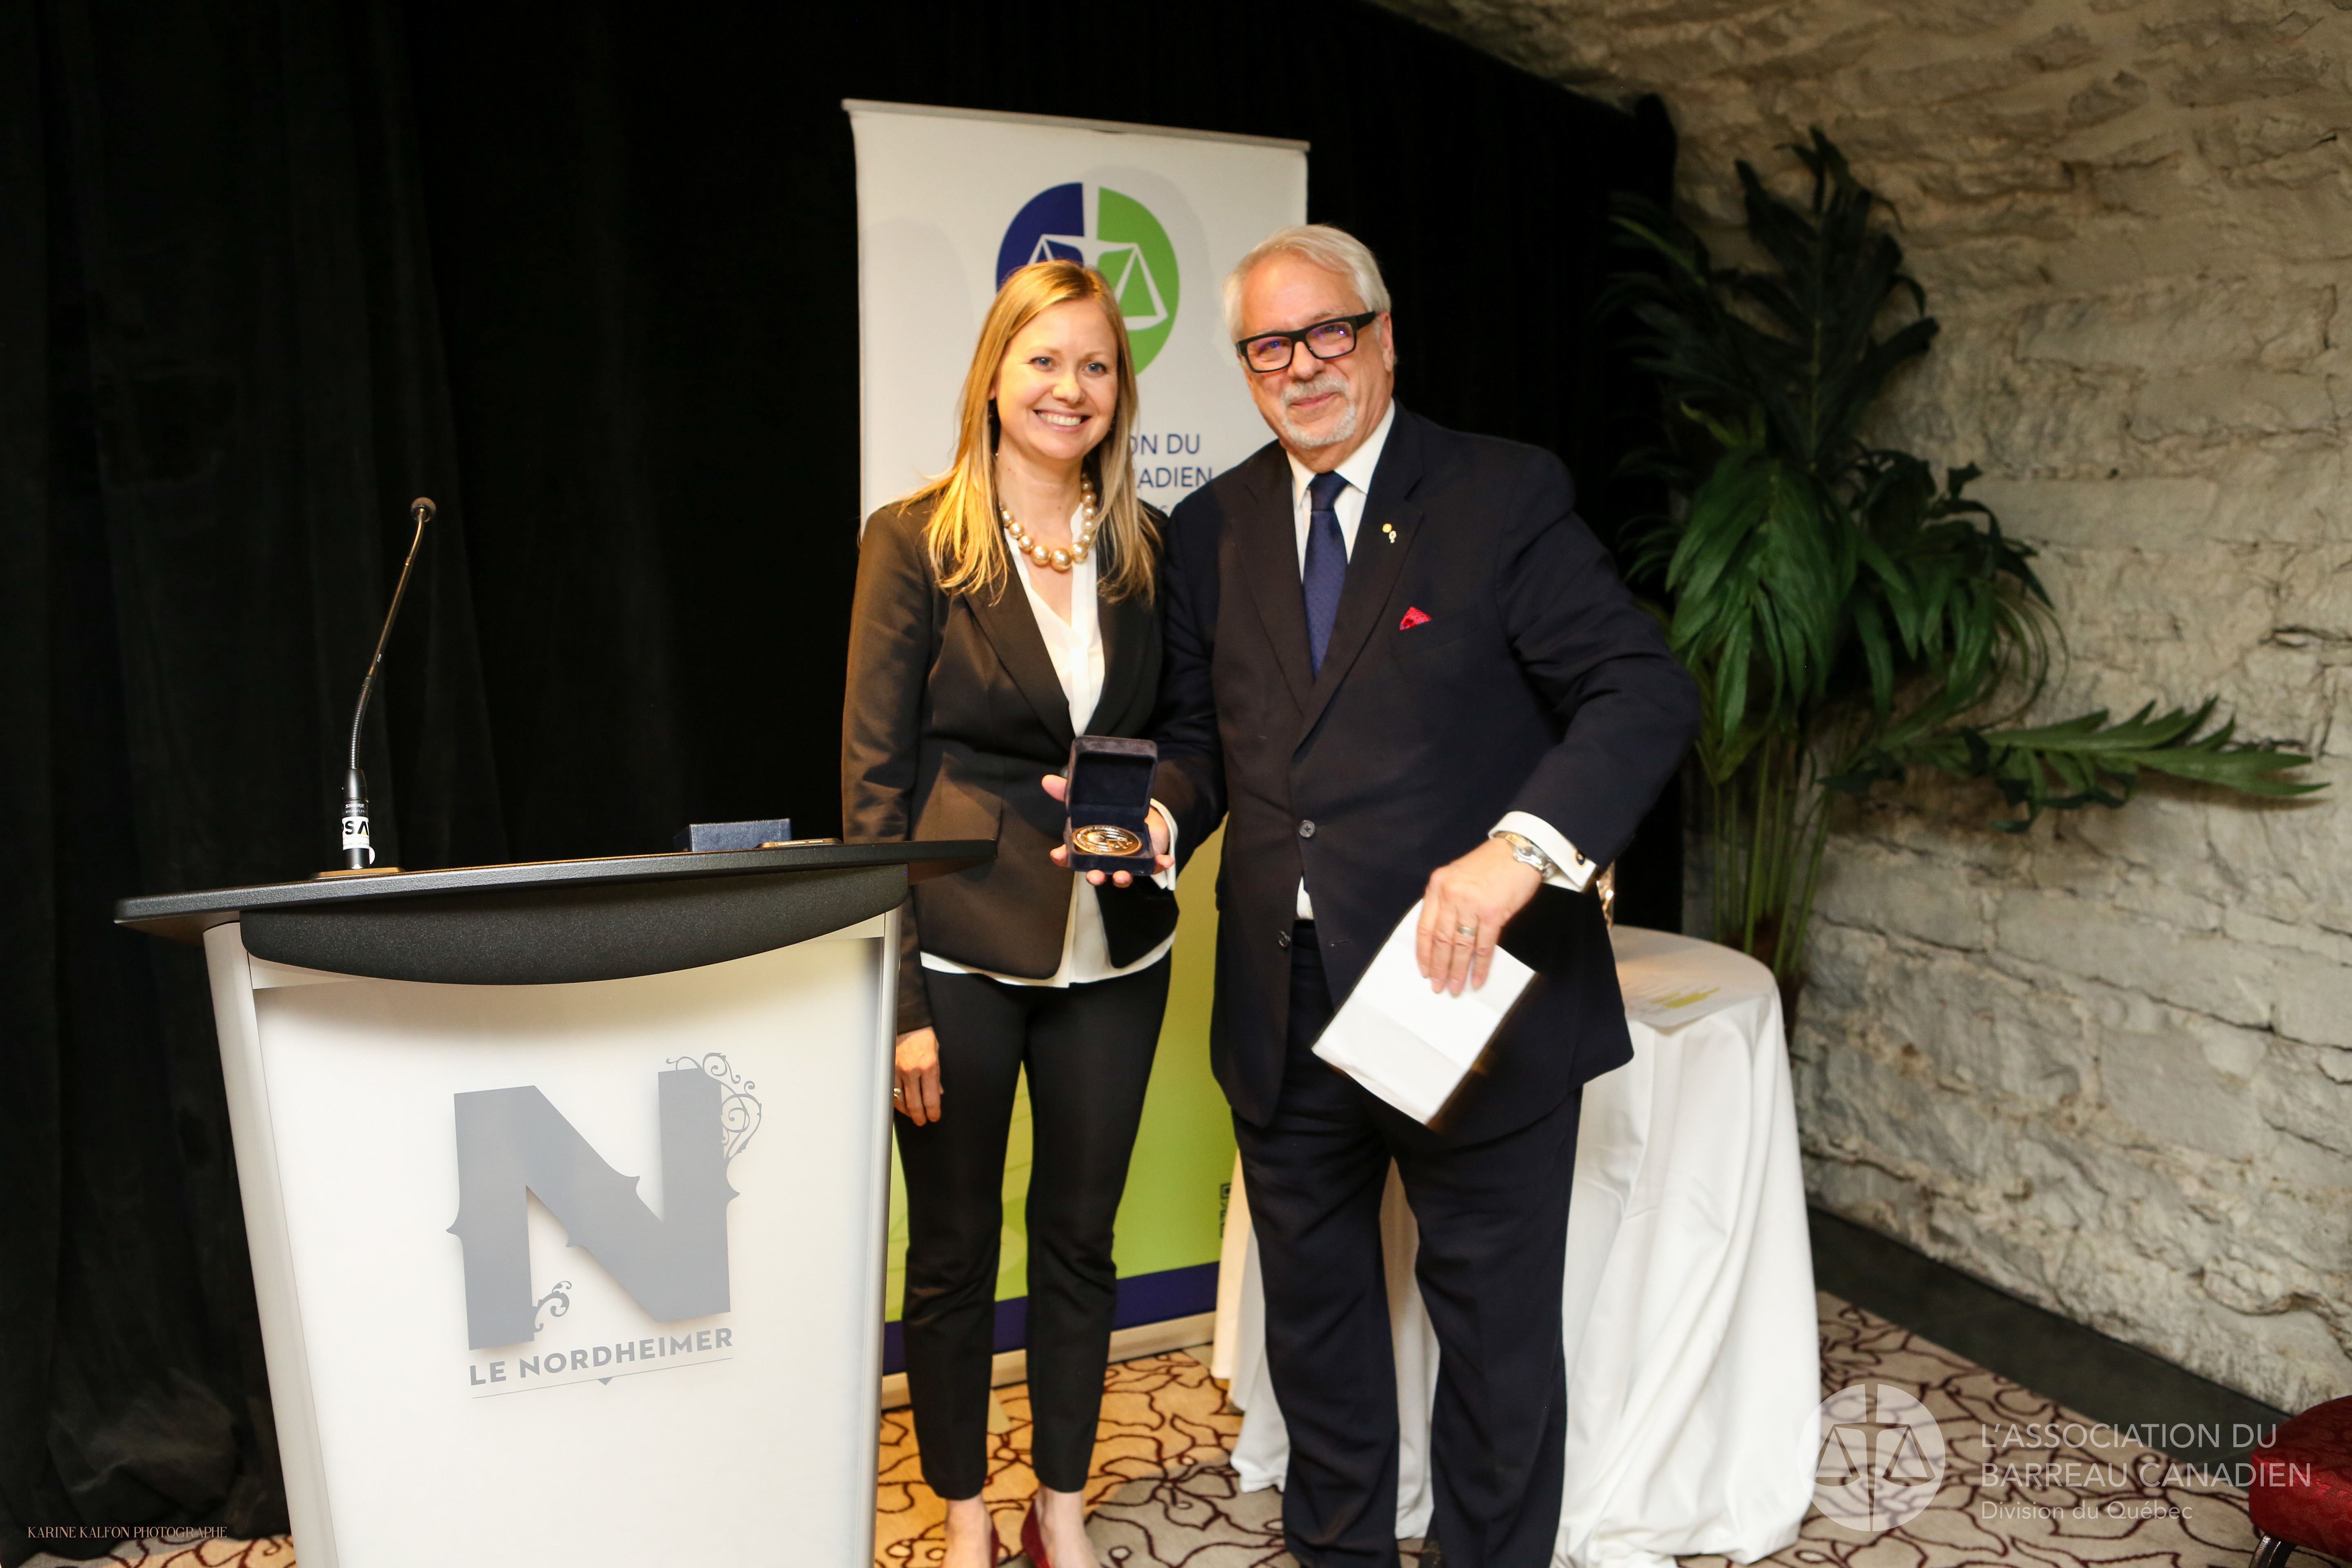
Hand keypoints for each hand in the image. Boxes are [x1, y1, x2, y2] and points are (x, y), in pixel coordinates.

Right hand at [894, 1028, 941, 1124]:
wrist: (906, 1022)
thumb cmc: (923, 1036)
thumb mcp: (936, 1054)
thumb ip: (936, 1075)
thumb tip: (939, 1093)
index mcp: (928, 1067)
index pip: (931, 1098)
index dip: (933, 1112)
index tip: (934, 1117)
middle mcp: (912, 1071)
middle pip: (915, 1104)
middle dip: (920, 1117)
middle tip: (923, 1121)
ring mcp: (897, 1071)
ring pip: (900, 1101)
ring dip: (908, 1111)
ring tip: (913, 1115)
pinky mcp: (887, 1070)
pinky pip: (890, 1091)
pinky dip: (896, 1101)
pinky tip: (901, 1104)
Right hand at [1043, 773, 1173, 886]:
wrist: (1138, 816)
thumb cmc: (1107, 816)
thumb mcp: (1088, 803)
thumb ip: (1068, 794)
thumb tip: (1047, 780)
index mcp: (1088, 848)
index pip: (1071, 856)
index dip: (1063, 858)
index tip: (1056, 855)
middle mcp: (1105, 860)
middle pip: (1097, 873)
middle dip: (1095, 877)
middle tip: (1093, 876)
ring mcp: (1126, 862)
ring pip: (1123, 875)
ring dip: (1123, 878)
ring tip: (1122, 876)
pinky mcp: (1147, 859)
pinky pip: (1154, 865)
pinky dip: (1161, 864)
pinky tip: (1166, 860)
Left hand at [1416, 837, 1541, 994]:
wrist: (1519, 850)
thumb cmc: (1490, 864)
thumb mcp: (1457, 876)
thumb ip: (1446, 900)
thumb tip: (1442, 935)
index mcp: (1438, 886)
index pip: (1424, 926)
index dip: (1423, 952)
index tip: (1424, 970)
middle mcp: (1451, 895)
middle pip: (1440, 940)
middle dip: (1439, 967)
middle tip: (1438, 986)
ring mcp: (1471, 904)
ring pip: (1460, 946)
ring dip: (1457, 970)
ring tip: (1454, 987)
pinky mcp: (1492, 913)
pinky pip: (1483, 946)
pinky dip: (1480, 966)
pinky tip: (1477, 978)